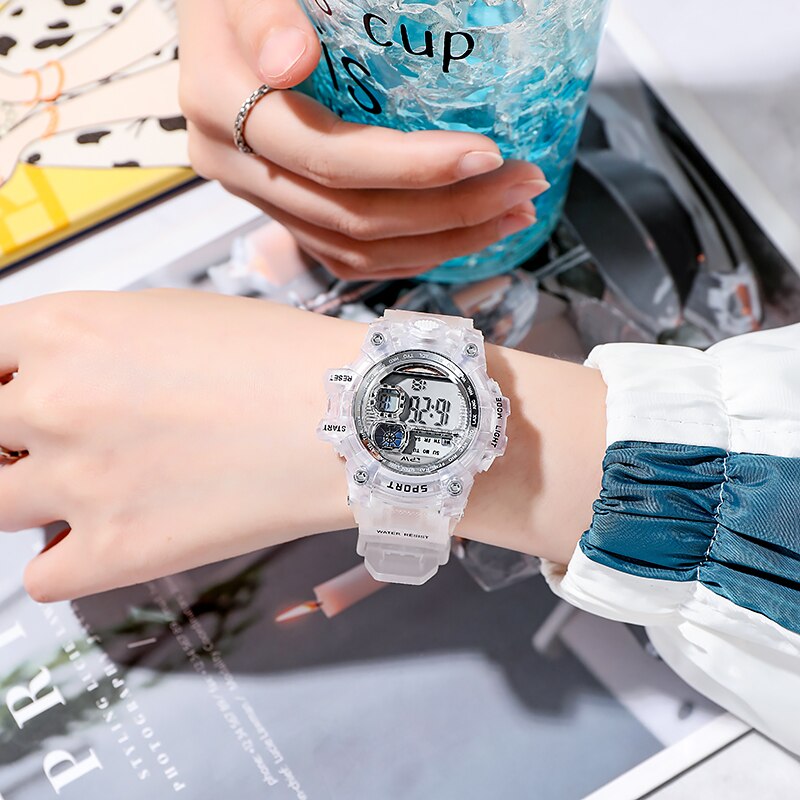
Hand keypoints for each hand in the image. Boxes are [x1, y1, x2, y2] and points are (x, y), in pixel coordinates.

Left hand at [0, 290, 359, 600]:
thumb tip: (47, 377)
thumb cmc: (279, 357)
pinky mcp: (116, 552)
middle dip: (14, 440)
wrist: (349, 417)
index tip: (9, 395)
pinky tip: (112, 534)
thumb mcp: (166, 314)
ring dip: (32, 499)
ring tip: (92, 488)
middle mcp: (54, 404)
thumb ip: (86, 342)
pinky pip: (41, 576)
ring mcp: (79, 482)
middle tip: (64, 442)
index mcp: (64, 329)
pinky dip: (66, 560)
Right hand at [177, 0, 548, 279]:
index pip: (331, 159)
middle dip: (450, 210)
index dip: (413, 169)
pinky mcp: (283, 210)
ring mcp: (258, 195)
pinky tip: (458, 236)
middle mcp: (236, 165)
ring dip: (442, 241)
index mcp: (225, 108)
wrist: (222, 13)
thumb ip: (264, 12)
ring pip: (356, 250)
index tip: (487, 154)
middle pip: (354, 217)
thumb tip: (291, 58)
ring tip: (508, 214)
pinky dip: (410, 254)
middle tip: (521, 186)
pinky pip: (346, 256)